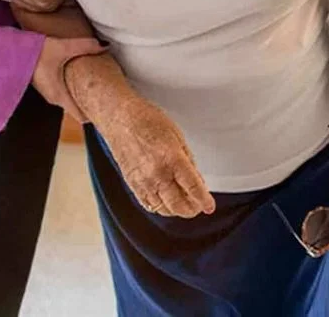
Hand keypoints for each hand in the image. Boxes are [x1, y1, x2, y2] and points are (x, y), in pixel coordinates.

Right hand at [31, 36, 105, 122]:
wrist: (11, 51)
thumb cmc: (35, 52)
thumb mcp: (62, 47)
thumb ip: (85, 46)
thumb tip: (105, 45)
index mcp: (59, 95)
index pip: (81, 116)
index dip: (96, 115)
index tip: (110, 112)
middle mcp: (54, 98)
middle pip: (77, 107)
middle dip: (92, 103)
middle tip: (110, 95)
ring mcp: (49, 92)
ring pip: (71, 98)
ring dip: (82, 94)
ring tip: (98, 85)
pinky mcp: (46, 84)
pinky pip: (64, 91)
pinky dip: (74, 87)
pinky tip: (81, 76)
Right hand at [97, 93, 215, 218]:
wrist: (120, 117)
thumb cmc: (147, 120)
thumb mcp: (177, 135)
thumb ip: (188, 160)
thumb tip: (196, 180)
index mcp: (172, 159)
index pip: (193, 188)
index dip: (204, 201)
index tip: (209, 206)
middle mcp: (157, 174)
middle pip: (179, 205)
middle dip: (192, 209)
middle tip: (197, 205)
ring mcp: (143, 181)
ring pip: (164, 209)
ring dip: (176, 210)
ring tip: (182, 203)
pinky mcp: (132, 184)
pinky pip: (148, 205)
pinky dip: (160, 207)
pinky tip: (165, 201)